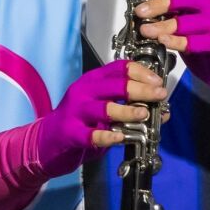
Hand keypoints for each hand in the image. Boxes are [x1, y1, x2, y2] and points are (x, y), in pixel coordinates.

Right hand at [34, 59, 168, 174]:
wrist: (46, 141)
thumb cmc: (79, 122)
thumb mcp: (104, 111)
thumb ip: (130, 108)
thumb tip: (163, 112)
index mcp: (93, 81)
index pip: (119, 68)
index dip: (141, 71)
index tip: (158, 80)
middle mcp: (84, 92)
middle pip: (115, 85)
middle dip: (141, 89)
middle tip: (159, 94)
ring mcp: (76, 112)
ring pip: (105, 108)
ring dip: (127, 110)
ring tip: (143, 113)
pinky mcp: (70, 133)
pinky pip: (91, 135)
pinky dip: (108, 136)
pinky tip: (121, 138)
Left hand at [134, 0, 209, 100]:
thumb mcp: (194, 26)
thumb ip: (177, 15)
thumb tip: (147, 9)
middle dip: (157, 3)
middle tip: (140, 12)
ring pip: (186, 20)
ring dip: (161, 25)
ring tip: (145, 30)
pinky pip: (194, 41)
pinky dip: (176, 41)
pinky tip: (163, 42)